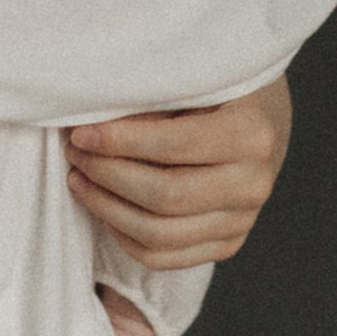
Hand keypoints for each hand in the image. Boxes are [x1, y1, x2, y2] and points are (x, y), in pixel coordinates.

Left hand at [69, 77, 292, 268]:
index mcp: (252, 134)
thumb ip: (149, 102)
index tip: (81, 132)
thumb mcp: (192, 78)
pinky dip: (124, 235)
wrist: (261, 116)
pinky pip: (163, 257)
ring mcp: (243, 220)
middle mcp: (254, 184)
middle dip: (107, 175)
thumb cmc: (219, 87)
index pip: (173, 146)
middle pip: (164, 197)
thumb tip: (89, 127)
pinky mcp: (227, 243)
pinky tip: (104, 205)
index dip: (119, 142)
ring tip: (80, 178)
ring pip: (159, 236)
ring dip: (106, 208)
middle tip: (75, 152)